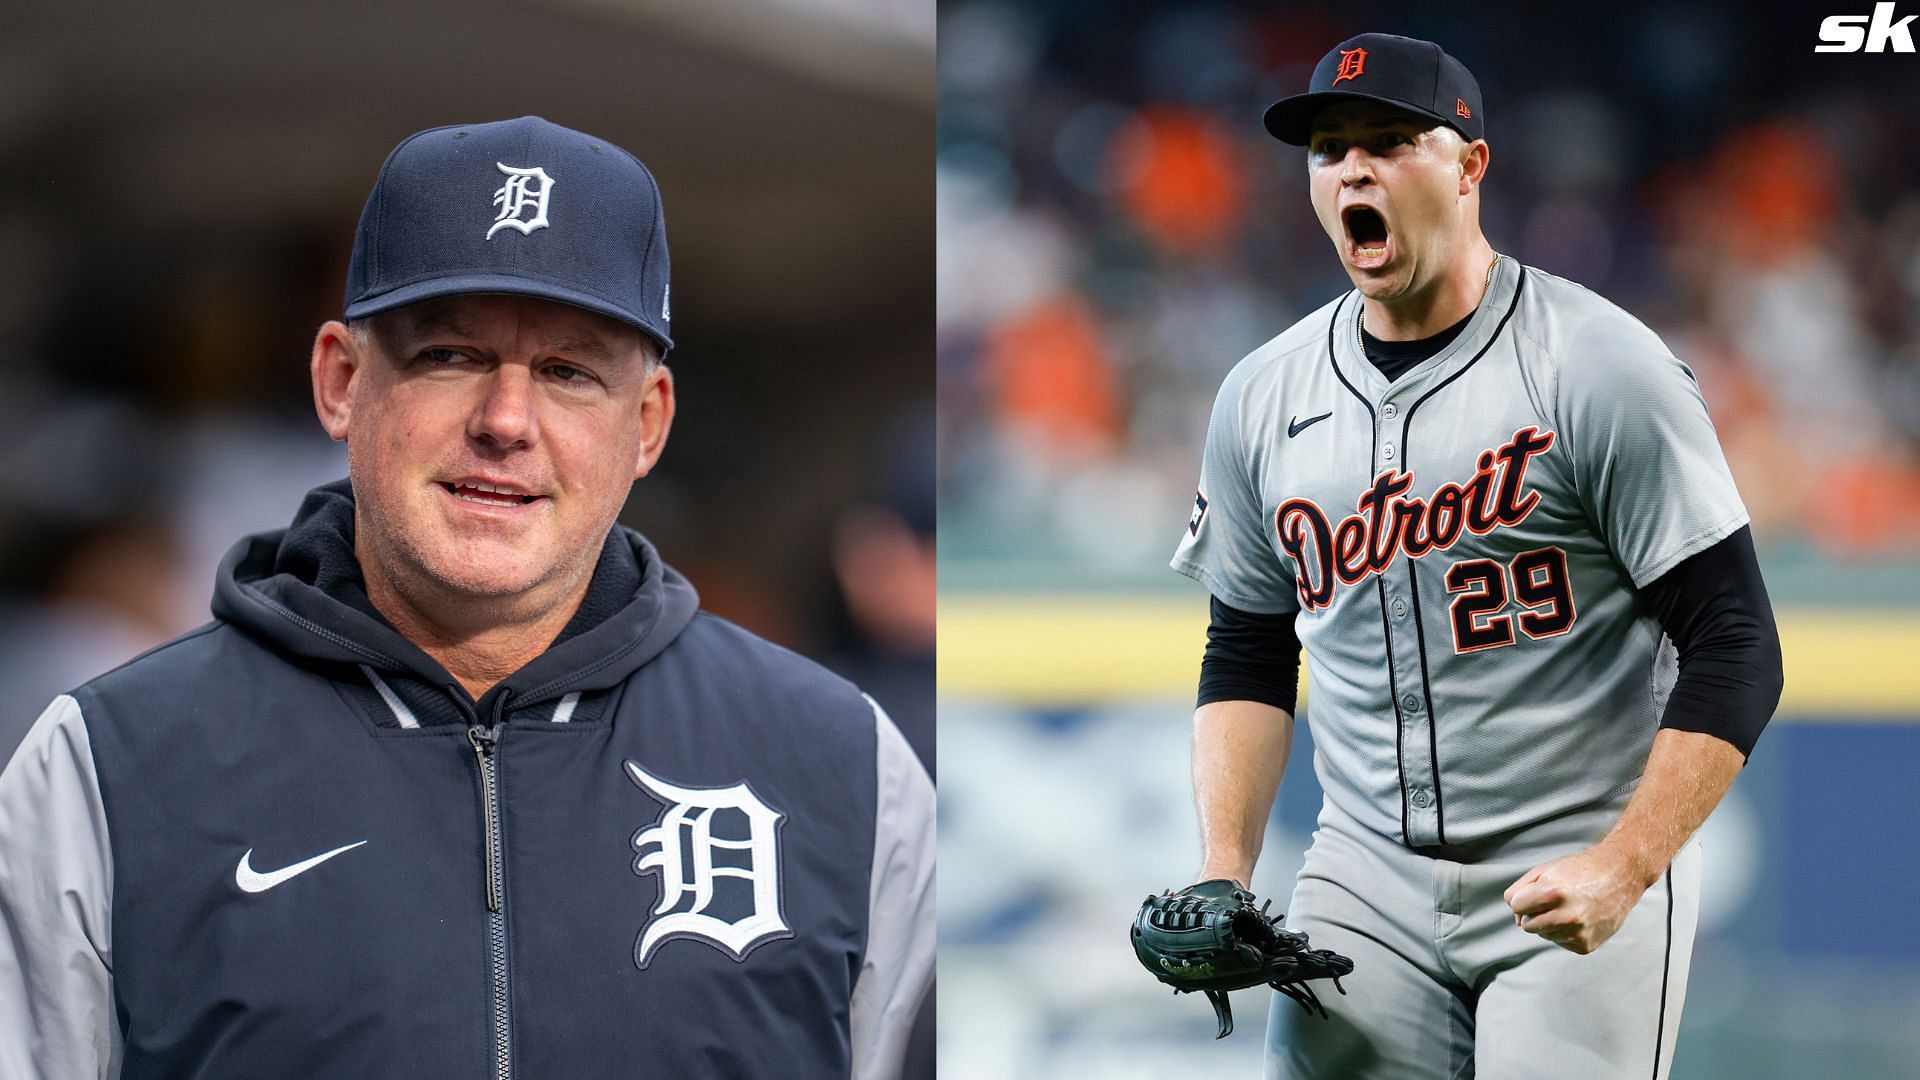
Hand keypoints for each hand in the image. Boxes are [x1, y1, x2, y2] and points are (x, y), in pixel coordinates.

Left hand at [1502, 845, 1650, 954]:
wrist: (1620, 875)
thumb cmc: (1578, 870)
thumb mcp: (1544, 870)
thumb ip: (1519, 891)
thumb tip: (1517, 919)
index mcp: (1552, 893)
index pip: (1516, 906)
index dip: (1524, 898)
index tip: (1537, 891)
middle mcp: (1566, 916)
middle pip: (1527, 925)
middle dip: (1535, 913)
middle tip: (1555, 900)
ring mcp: (1578, 933)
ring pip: (1543, 935)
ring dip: (1550, 923)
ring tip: (1570, 907)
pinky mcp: (1586, 945)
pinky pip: (1560, 942)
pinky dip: (1565, 932)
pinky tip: (1580, 917)